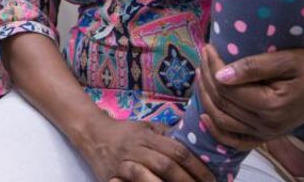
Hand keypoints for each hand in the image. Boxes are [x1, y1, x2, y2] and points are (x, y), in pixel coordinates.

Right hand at [76, 115, 212, 181]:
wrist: (92, 134)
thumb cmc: (124, 132)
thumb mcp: (147, 126)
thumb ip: (167, 134)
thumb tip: (194, 142)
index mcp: (148, 137)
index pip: (178, 151)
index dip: (197, 166)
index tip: (211, 178)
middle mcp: (136, 149)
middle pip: (165, 165)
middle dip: (187, 181)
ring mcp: (122, 164)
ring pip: (145, 176)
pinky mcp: (111, 177)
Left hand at [195, 44, 303, 149]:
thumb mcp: (287, 59)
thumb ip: (254, 67)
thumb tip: (221, 74)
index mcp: (272, 106)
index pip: (229, 88)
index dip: (214, 67)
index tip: (209, 48)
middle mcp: (268, 125)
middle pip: (223, 103)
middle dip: (208, 77)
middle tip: (203, 55)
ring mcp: (267, 133)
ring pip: (223, 120)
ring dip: (206, 97)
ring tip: (201, 73)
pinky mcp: (267, 135)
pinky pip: (236, 140)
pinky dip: (217, 130)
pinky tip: (204, 116)